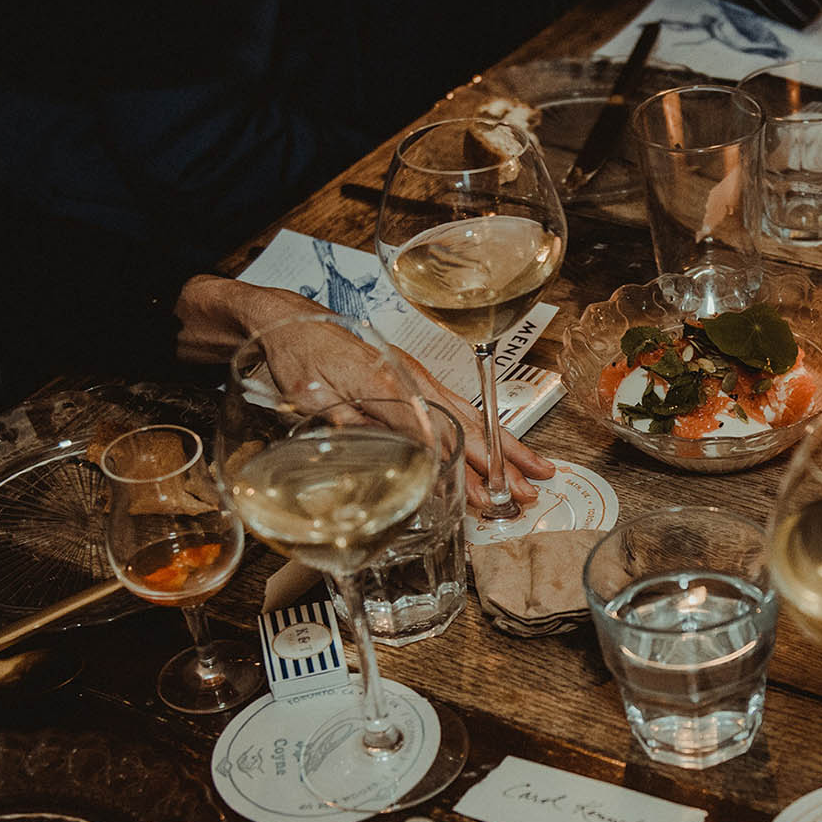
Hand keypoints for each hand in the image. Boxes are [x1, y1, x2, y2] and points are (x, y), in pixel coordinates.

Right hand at [174, 275, 554, 510]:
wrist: (286, 322)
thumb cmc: (336, 353)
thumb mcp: (383, 378)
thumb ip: (411, 415)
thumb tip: (446, 452)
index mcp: (418, 383)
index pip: (474, 419)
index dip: (507, 448)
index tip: (535, 473)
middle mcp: (404, 385)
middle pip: (460, 428)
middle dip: (493, 466)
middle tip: (521, 496)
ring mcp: (374, 391)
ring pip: (427, 430)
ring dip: (460, 467)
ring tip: (487, 498)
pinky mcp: (336, 400)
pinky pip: (378, 429)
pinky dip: (404, 450)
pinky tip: (422, 473)